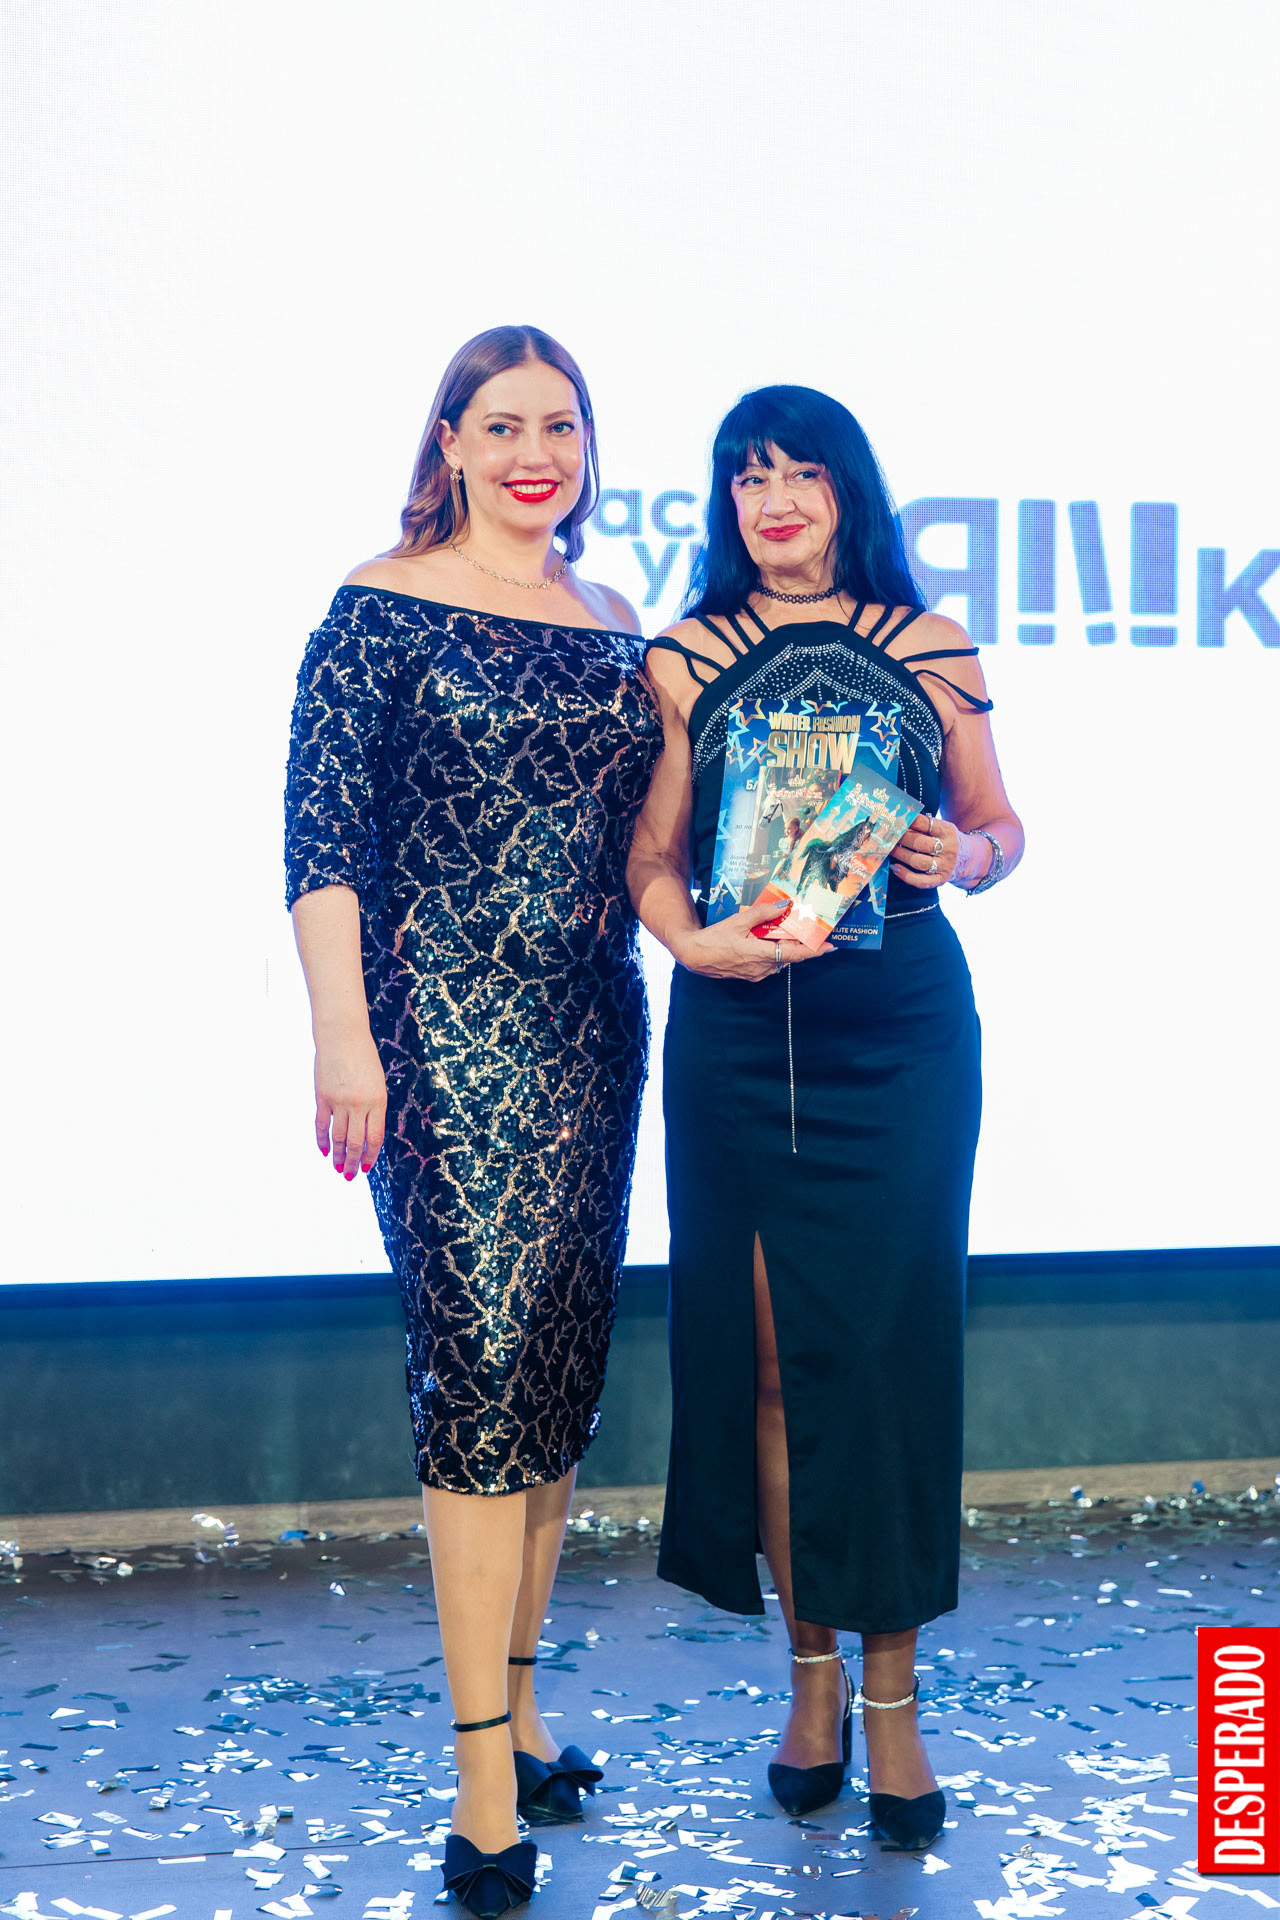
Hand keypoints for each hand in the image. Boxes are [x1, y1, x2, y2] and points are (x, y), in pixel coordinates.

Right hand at [314, 1024, 386, 1178]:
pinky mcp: (322, 1097)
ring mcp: (338, 1101)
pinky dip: (322, 1140)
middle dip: (354, 1163)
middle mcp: (359, 1104)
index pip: (375, 1138)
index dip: (371, 1156)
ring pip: (338, 1137)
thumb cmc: (364, 1058)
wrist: (343, 1036)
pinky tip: (325, 1151)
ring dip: (339, 1156)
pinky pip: (321, 1125)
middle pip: (356, 1142)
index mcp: (377, 1101)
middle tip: (351, 1176)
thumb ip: (374, 1107)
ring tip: (339, 1168)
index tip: (367, 1168)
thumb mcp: (377, 1082)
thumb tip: (368, 1132)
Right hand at [672, 895, 831, 980]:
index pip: (795, 954)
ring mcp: (756, 974)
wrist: (693, 955)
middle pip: (790, 958)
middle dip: (802, 947)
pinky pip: (769, 964)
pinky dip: (774, 953)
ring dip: (786, 949)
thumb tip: (784, 905)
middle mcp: (762, 968)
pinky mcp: (749, 975)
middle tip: (812, 934)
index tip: (829, 947)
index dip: (814, 951)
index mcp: (761, 955)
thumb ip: (763, 913)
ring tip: (790, 935)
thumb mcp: (738, 921)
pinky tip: (770, 942)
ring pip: (780, 961)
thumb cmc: (714, 939)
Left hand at [890, 811, 989, 890]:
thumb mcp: (942, 828)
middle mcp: (949, 849)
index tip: (896, 820)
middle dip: (902, 839)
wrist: (968, 859)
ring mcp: (945, 866)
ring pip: (919, 862)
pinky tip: (895, 868)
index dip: (910, 822)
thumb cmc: (947, 840)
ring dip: (901, 855)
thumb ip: (924, 826)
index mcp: (948, 832)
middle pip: (921, 844)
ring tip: (890, 850)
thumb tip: (899, 822)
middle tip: (890, 836)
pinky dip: (905, 875)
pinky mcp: (940, 880)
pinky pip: (921, 881)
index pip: (927, 824)